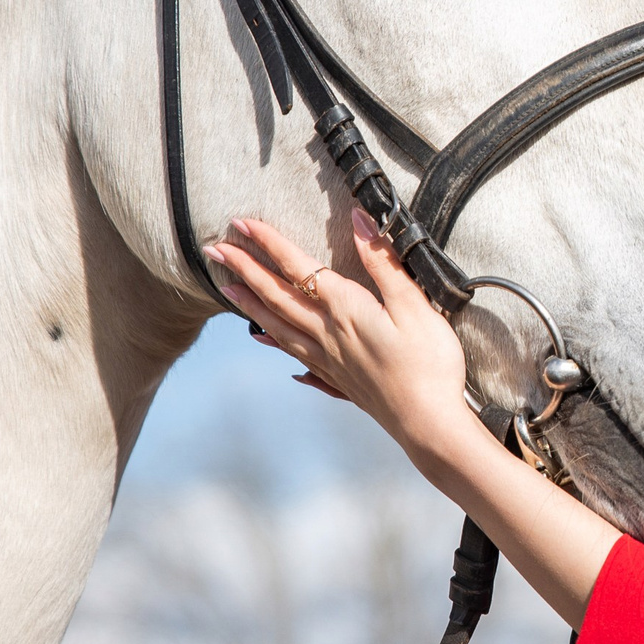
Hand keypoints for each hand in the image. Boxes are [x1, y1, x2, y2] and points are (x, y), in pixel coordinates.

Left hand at [205, 210, 474, 461]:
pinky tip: (265, 341)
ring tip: (228, 289)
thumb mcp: (414, 304)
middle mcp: (328, 334)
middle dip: (245, 269)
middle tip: (214, 250)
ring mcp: (329, 360)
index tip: (240, 223)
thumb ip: (383, 261)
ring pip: (279, 326)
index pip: (298, 267)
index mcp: (346, 309)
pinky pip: (295, 355)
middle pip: (277, 296)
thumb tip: (359, 218)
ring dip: (251, 304)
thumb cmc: (428, 363)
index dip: (269, 243)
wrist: (428, 424)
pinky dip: (275, 343)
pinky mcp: (338, 380)